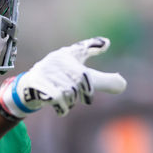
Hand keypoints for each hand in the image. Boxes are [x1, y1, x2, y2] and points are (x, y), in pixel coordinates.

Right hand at [0, 37, 126, 117]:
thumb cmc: (57, 77)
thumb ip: (100, 77)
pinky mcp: (37, 85)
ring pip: (70, 93)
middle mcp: (55, 60)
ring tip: (62, 97)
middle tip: (79, 94)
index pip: (82, 49)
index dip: (93, 46)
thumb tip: (123, 83)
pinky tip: (59, 106)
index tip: (106, 44)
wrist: (29, 88)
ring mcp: (45, 72)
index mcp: (66, 55)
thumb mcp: (77, 72)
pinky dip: (62, 108)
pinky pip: (58, 99)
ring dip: (70, 101)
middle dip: (85, 92)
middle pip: (82, 80)